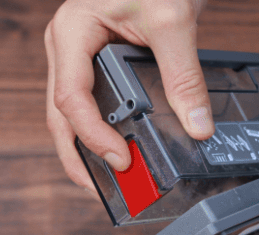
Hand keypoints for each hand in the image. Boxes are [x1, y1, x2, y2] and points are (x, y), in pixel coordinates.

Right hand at [45, 0, 212, 194]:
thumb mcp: (173, 21)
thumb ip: (184, 77)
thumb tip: (197, 125)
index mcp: (72, 33)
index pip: (71, 98)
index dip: (93, 135)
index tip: (121, 158)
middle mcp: (66, 46)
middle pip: (60, 114)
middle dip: (77, 155)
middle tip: (99, 189)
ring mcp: (75, 53)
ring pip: (69, 112)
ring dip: (84, 146)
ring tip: (104, 178)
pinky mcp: (91, 59)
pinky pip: (86, 101)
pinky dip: (97, 127)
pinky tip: (113, 147)